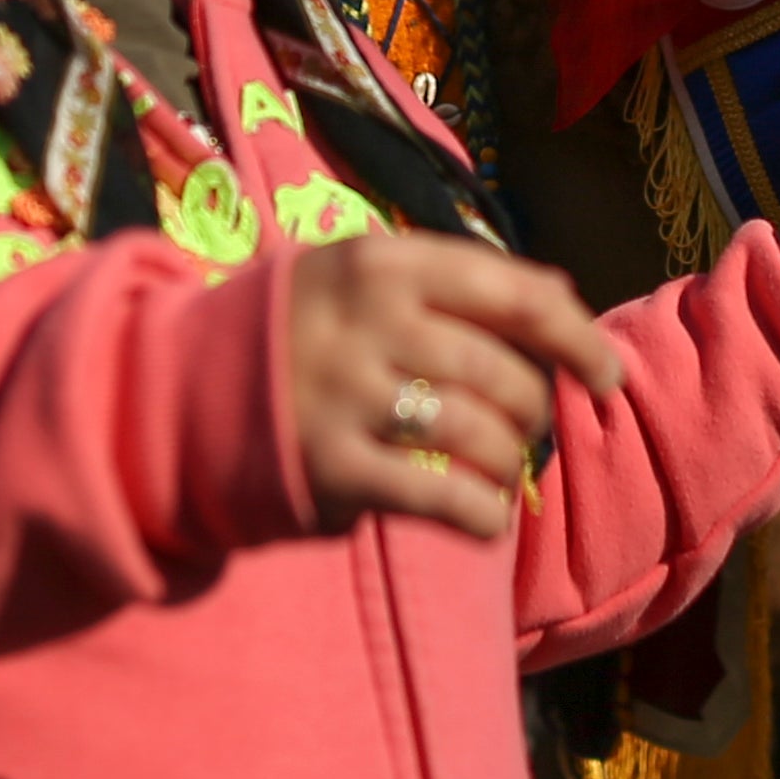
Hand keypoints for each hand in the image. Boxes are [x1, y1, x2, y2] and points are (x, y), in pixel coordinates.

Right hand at [281, 233, 623, 542]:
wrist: (175, 392)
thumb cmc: (296, 333)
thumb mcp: (357, 277)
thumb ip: (448, 285)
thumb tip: (563, 306)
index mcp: (383, 260)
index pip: (515, 291)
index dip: (576, 336)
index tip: (605, 373)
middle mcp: (369, 320)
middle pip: (505, 372)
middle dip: (534, 409)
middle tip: (523, 427)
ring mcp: (347, 395)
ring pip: (482, 434)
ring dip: (507, 461)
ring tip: (496, 468)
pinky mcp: (333, 467)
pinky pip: (442, 498)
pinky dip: (481, 515)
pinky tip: (483, 518)